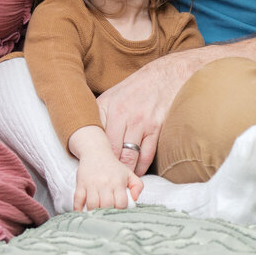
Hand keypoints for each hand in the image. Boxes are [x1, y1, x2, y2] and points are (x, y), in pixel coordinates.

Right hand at [73, 153, 143, 210]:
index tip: (119, 213)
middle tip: (107, 216)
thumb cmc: (113, 167)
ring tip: (97, 215)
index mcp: (118, 182)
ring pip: (92, 204)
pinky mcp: (80, 184)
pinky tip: (82, 213)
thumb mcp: (129, 174)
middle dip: (107, 213)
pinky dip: (78, 208)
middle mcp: (105, 183)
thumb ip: (137, 186)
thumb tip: (135, 199)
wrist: (95, 152)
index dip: (121, 210)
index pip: (121, 202)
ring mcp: (91, 184)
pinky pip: (77, 199)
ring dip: (94, 213)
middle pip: (106, 205)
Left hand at [95, 52, 195, 175]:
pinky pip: (146, 155)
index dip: (92, 156)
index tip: (92, 169)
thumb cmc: (137, 88)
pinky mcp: (155, 126)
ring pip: (128, 157)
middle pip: (110, 151)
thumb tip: (89, 140)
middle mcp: (120, 113)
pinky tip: (138, 172)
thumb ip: (101, 116)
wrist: (167, 74)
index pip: (94, 137)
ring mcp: (139, 120)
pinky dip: (141, 167)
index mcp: (106, 106)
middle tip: (106, 180)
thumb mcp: (113, 96)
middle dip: (108, 168)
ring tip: (121, 180)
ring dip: (125, 171)